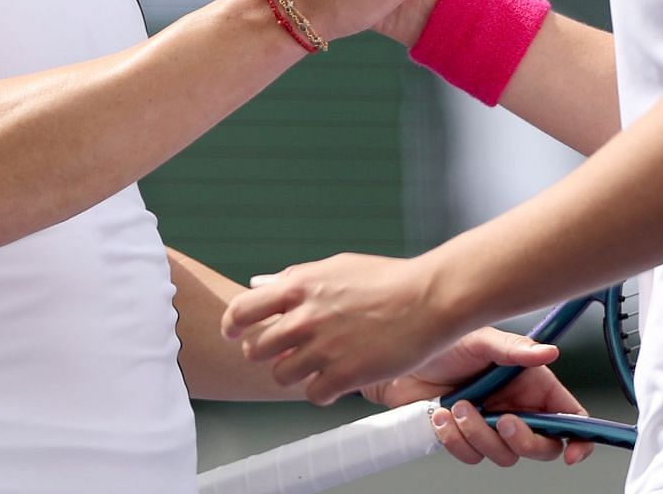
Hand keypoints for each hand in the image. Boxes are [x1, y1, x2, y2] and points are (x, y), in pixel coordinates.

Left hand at [221, 252, 467, 405]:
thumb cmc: (387, 280)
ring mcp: (323, 349)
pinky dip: (322, 392)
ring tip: (316, 365)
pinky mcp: (344, 375)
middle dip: (268, 352)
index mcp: (300, 286)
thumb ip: (294, 278)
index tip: (235, 333)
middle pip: (257, 350)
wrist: (429, 299)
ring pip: (281, 376)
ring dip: (295, 373)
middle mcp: (305, 318)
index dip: (233, 325)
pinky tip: (336, 380)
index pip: (242, 310)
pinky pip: (313, 396)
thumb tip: (260, 285)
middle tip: (287, 351)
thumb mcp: (336, 267)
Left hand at [364, 327, 596, 467]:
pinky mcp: (465, 438)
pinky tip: (442, 416)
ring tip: (459, 406)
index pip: (568, 416)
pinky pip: (471, 456)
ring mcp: (490, 425)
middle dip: (523, 439)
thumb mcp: (480, 339)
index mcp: (531, 383)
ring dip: (480, 435)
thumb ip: (515, 349)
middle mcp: (515, 406)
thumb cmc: (441, 342)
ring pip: (503, 454)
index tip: (573, 451)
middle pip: (541, 446)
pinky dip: (456, 440)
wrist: (399, 362)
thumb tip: (548, 351)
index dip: (579, 438)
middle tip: (503, 420)